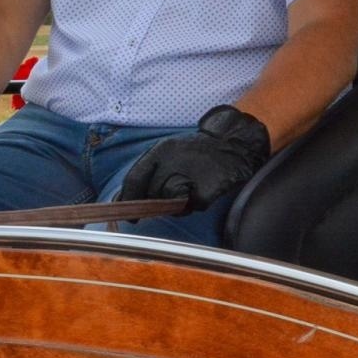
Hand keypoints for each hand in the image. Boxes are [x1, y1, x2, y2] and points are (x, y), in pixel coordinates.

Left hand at [120, 105, 270, 212]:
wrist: (232, 144)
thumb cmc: (197, 151)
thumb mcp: (169, 151)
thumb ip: (147, 171)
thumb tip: (125, 198)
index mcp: (160, 151)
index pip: (134, 179)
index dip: (128, 199)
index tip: (129, 214)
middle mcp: (171, 163)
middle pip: (152, 194)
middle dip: (158, 200)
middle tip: (173, 192)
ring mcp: (188, 177)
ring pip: (171, 204)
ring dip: (178, 203)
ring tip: (191, 187)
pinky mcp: (204, 191)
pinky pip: (192, 206)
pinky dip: (197, 203)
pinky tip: (204, 188)